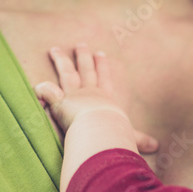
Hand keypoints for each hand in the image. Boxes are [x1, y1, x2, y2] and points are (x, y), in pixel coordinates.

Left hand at [36, 44, 157, 153]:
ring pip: (66, 74)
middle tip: (81, 45)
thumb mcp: (130, 135)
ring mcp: (74, 96)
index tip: (101, 54)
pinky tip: (35, 84)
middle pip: (85, 71)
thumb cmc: (117, 133)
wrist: (104, 131)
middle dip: (83, 57)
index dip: (102, 68)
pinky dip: (42, 89)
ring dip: (61, 62)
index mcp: (106, 99)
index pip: (104, 80)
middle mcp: (90, 93)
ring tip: (54, 49)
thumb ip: (140, 140)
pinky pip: (48, 93)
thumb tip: (157, 146)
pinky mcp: (60, 103)